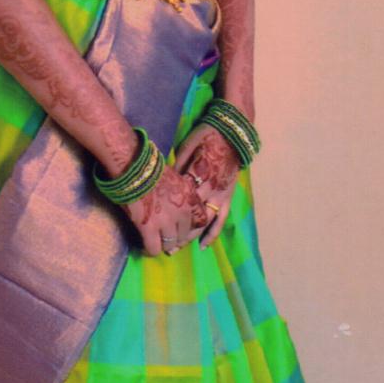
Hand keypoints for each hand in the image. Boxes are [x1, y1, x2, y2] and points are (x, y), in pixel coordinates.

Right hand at [123, 164, 212, 256]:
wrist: (135, 169)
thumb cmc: (153, 170)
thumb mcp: (178, 180)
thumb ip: (183, 194)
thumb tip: (181, 205)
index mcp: (191, 199)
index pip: (200, 223)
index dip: (189, 228)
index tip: (180, 228)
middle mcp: (182, 213)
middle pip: (184, 237)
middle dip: (175, 238)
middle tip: (164, 237)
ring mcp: (167, 222)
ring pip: (169, 245)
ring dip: (162, 245)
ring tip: (154, 242)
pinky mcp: (149, 228)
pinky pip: (154, 249)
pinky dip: (149, 250)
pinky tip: (144, 247)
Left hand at [170, 124, 240, 248]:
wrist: (232, 133)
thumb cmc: (205, 136)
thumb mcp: (186, 147)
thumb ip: (178, 167)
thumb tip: (166, 182)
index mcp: (197, 175)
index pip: (178, 200)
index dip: (165, 214)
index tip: (152, 225)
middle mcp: (209, 189)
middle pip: (189, 216)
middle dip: (175, 232)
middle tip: (161, 245)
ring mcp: (220, 195)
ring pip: (204, 222)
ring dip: (190, 237)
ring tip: (176, 249)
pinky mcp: (228, 197)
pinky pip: (221, 219)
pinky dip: (212, 234)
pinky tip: (203, 247)